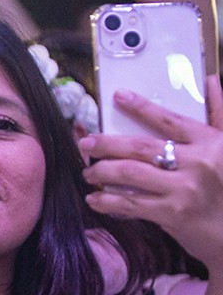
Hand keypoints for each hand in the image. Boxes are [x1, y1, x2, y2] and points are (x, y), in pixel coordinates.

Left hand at [80, 77, 222, 269]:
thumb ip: (220, 114)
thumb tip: (212, 81)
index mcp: (210, 143)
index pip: (170, 121)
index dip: (142, 107)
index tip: (118, 96)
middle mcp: (198, 163)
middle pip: (140, 146)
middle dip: (106, 143)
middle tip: (85, 144)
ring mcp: (184, 189)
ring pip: (130, 173)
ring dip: (101, 171)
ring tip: (88, 173)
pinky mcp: (172, 213)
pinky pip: (130, 203)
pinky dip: (107, 200)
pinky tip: (94, 199)